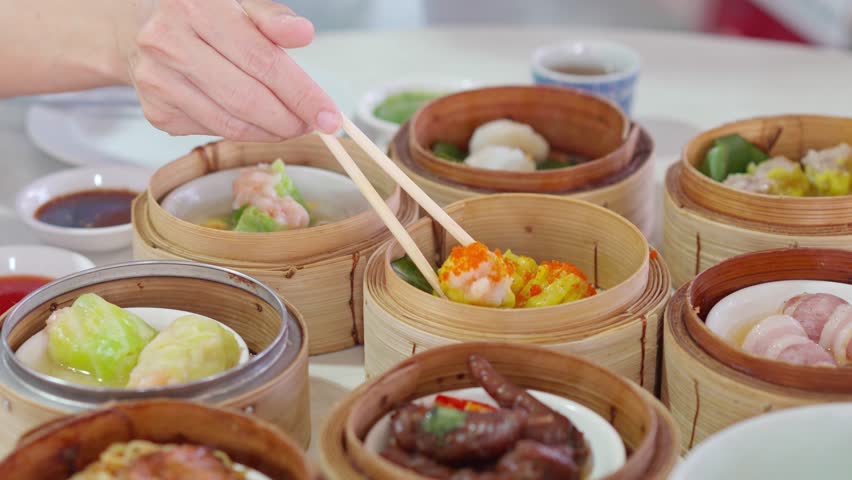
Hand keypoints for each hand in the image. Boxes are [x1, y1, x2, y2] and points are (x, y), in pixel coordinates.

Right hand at [126, 0, 338, 140]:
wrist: (135, 31)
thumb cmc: (199, 15)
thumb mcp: (236, 3)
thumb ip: (271, 18)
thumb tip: (303, 34)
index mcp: (197, 9)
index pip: (262, 61)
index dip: (301, 93)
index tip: (330, 116)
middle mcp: (170, 44)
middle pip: (247, 99)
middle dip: (289, 120)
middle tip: (313, 124)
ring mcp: (159, 82)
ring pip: (231, 124)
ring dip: (270, 132)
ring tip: (290, 125)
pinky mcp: (156, 112)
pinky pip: (214, 131)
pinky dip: (243, 132)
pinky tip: (255, 121)